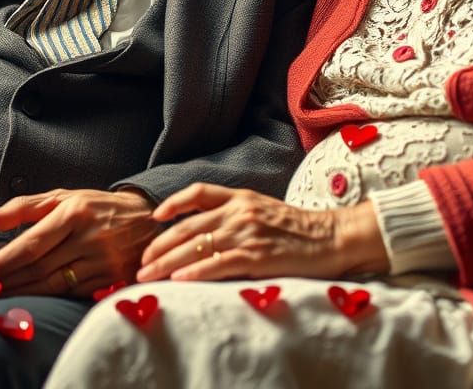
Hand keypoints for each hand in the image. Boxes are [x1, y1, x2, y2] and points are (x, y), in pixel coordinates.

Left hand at [0, 188, 156, 296]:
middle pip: (40, 267)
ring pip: (54, 285)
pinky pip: (72, 293)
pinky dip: (49, 299)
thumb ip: (23, 207)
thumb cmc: (96, 206)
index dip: (4, 261)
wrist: (145, 218)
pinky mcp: (111, 279)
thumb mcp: (64, 196)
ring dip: (23, 294)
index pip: (33, 243)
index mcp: (76, 212)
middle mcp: (90, 237)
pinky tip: (30, 300)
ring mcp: (103, 260)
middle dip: (8, 281)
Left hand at [136, 183, 388, 282]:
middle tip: (140, 263)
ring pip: (197, 246)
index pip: (199, 192)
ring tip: (149, 276)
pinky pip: (218, 264)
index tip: (155, 216)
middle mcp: (240, 211)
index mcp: (242, 196)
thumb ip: (236, 213)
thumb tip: (206, 229)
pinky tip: (179, 280)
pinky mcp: (257, 255)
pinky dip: (196, 272)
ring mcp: (248, 232)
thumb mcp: (263, 210)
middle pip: (189, 225)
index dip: (173, 202)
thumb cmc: (297, 229)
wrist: (331, 237)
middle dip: (159, 245)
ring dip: (168, 262)